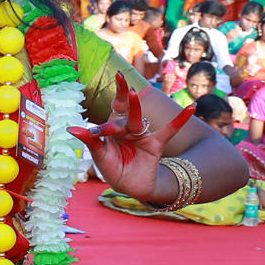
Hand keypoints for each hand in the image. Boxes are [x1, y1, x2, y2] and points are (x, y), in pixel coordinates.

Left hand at [69, 90, 191, 202]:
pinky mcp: (155, 144)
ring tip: (133, 92)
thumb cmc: (113, 168)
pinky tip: (192, 107)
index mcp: (112, 128)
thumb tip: (71, 128)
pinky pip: (170, 130)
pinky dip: (180, 120)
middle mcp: (126, 128)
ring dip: (136, 107)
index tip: (96, 120)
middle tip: (120, 78)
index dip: (105, 111)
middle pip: (124, 109)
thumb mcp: (100, 155)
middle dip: (122, 95)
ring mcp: (141, 135)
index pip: (108, 114)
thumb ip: (90, 141)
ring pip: (138, 120)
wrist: (131, 185)